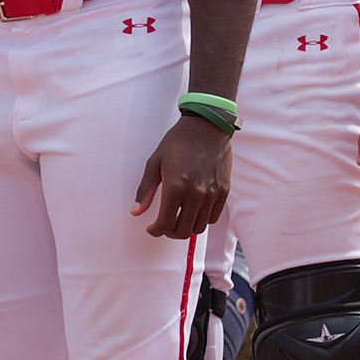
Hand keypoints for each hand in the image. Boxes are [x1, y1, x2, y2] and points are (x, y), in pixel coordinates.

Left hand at [131, 116, 232, 238]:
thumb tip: (136, 212)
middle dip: (170, 233)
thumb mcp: (155, 163)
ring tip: (178, 218)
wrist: (207, 126)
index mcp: (175, 187)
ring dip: (186, 228)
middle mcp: (196, 194)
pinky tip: (193, 211)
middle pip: (183, 231)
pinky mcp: (224, 191)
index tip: (151, 228)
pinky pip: (213, 217)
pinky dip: (201, 220)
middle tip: (164, 226)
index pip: (165, 224)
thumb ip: (145, 190)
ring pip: (198, 227)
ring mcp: (212, 194)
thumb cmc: (178, 142)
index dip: (156, 231)